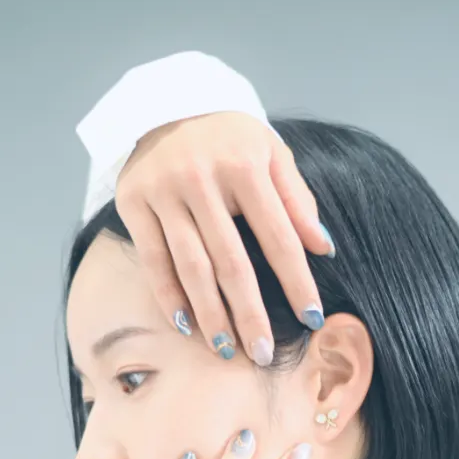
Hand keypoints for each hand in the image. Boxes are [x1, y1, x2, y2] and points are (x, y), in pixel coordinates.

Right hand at [114, 111, 333, 365]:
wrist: (167, 105)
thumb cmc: (230, 138)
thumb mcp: (272, 153)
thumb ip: (297, 200)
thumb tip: (324, 248)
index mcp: (245, 166)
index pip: (278, 237)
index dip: (296, 281)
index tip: (313, 317)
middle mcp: (202, 179)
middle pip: (231, 262)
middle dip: (250, 313)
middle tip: (263, 353)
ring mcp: (164, 192)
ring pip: (191, 266)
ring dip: (210, 314)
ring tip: (226, 349)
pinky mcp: (134, 202)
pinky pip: (154, 260)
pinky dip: (169, 296)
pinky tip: (187, 325)